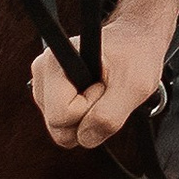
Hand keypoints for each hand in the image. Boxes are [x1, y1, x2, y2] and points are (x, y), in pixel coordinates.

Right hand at [29, 14, 172, 152]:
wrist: (134, 40)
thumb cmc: (136, 57)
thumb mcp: (133, 87)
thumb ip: (109, 116)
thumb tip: (85, 138)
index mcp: (55, 64)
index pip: (60, 116)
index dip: (88, 108)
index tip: (104, 87)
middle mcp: (42, 71)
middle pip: (56, 126)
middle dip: (85, 118)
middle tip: (104, 91)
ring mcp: (43, 83)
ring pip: (60, 127)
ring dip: (85, 115)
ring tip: (101, 89)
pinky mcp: (49, 92)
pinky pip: (64, 123)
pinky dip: (82, 114)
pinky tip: (93, 94)